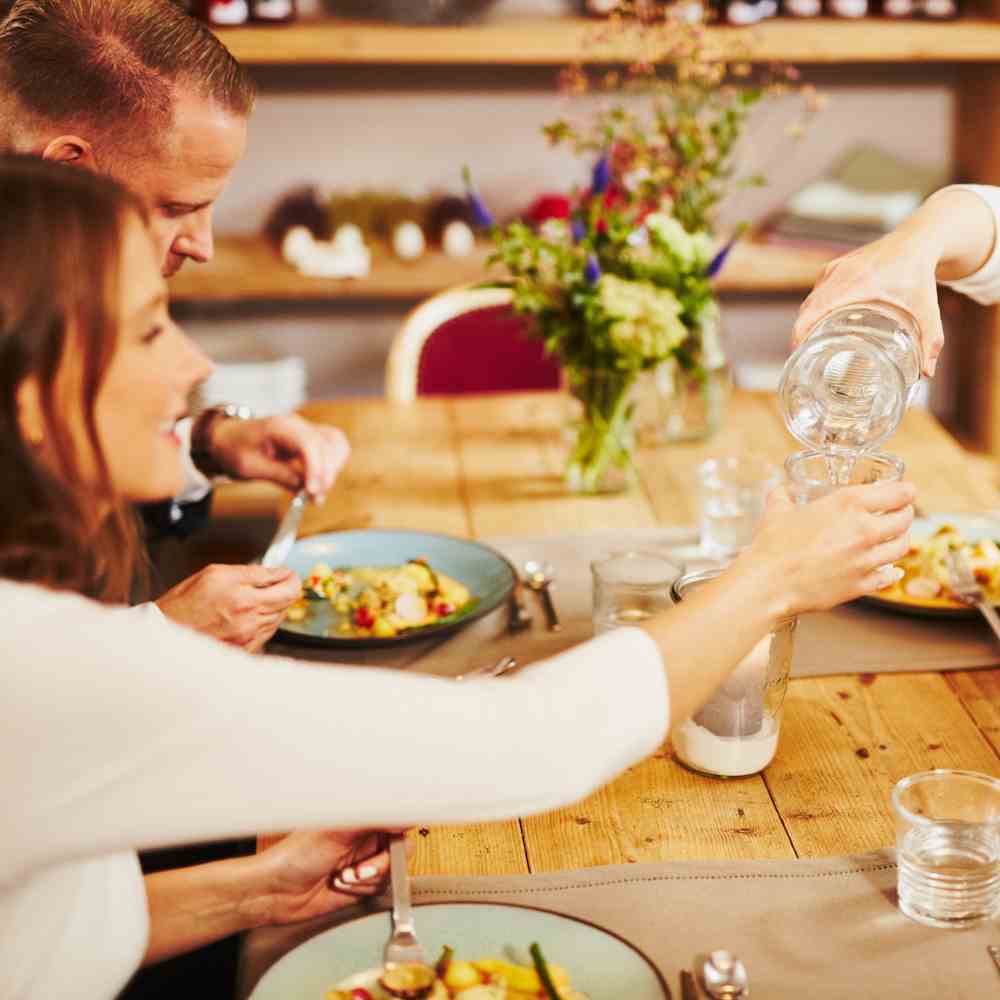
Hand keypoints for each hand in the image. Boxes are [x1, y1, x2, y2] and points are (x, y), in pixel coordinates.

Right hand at [156, 563, 300, 651]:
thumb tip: (276, 572)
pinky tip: (250, 616)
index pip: (286, 587)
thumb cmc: (183, 603)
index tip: (288, 575)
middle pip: (287, 603)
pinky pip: (267, 634)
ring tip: (258, 599)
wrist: (164, 635)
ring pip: (279, 618)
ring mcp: (248, 637)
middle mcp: (248, 620)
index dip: (291, 578)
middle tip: (279, 584)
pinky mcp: (244, 650)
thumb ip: (251, 572)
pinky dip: (264, 623)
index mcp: (242, 597)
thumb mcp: (214, 574)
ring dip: (275, 607)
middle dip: (286, 590)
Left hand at [208, 414, 349, 497]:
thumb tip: (304, 487)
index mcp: (280, 426)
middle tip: (314, 499)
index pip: (308, 443)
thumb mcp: (249, 467)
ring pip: (336, 445)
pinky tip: (321, 483)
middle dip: (325, 474)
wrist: (230, 438)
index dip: (315, 468)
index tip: (312, 492)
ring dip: (332, 471)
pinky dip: (333, 466)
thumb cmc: (236, 449)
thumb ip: (278, 475)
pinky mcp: (314, 438)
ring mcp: (308, 429)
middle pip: (326, 445)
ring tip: (316, 494)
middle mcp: (298, 424)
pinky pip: (334, 448)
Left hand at [247, 829, 399, 926]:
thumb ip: (373, 818)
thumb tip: (404, 812)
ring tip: (341, 877)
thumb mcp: (336, 831)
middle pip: (399, 850)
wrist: (275, 893)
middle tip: (359, 869)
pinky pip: (379, 889)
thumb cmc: (295, 856)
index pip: (397, 819)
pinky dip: (361, 891)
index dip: (398, 834)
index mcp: (361, 818)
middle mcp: (364, 838)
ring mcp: (363, 862)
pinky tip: (340, 885)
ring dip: (365, 880)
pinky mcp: (360, 886)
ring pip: (390, 873)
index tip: (393, 845)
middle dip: (379, 865)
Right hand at [739, 481, 915, 619]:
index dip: (905, 491)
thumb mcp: (777, 510)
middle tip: (899, 513)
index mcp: (847, 504)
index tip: (904, 492)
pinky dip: (892, 571)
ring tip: (893, 538)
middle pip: (904, 518)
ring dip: (900, 540)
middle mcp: (864, 530)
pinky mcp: (862, 584)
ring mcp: (865, 559)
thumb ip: (783, 496)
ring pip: (901, 547)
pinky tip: (890, 569)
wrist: (769, 582)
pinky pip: (889, 576)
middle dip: (904, 513)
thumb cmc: (772, 545)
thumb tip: (781, 491)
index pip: (898, 492)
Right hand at [792, 231, 944, 376]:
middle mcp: (841, 273)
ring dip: (806, 321)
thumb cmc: (919, 273)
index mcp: (858, 282)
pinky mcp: (835, 267)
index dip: (801, 329)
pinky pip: (817, 291)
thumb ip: (929, 339)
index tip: (797, 350)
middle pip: (809, 306)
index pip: (817, 307)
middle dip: (801, 332)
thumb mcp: (926, 308)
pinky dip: (813, 309)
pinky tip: (817, 325)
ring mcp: (835, 268)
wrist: (916, 239)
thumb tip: (927, 373)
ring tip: (807, 345)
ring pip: (811, 299)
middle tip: (803, 357)